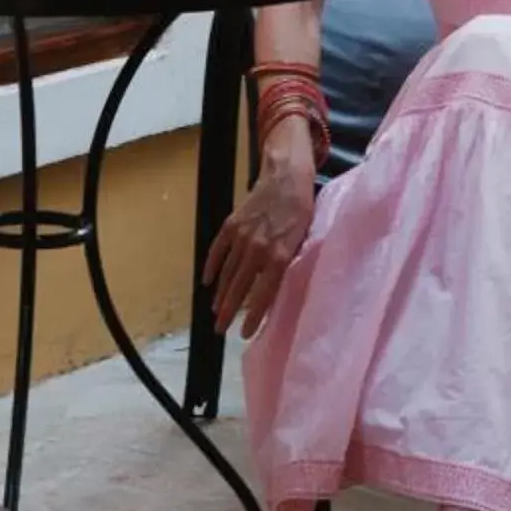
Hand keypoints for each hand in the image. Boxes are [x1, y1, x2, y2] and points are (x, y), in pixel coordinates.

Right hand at [203, 134, 316, 337]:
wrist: (286, 177)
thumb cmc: (302, 210)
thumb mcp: (304, 240)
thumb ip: (291, 264)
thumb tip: (282, 291)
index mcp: (279, 255)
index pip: (263, 294)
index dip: (252, 316)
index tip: (243, 333)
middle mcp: (258, 249)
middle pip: (240, 287)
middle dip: (229, 312)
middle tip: (221, 330)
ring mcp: (242, 236)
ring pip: (227, 273)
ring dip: (220, 294)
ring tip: (216, 311)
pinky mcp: (231, 225)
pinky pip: (218, 251)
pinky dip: (211, 267)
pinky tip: (206, 282)